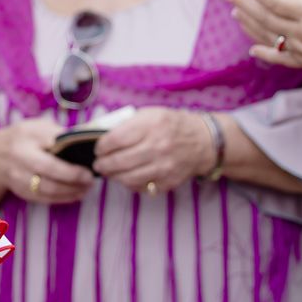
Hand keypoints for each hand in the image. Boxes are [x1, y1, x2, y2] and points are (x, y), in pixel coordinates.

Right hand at [0, 117, 94, 204]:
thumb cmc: (22, 138)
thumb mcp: (37, 127)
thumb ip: (58, 133)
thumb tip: (84, 144)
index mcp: (26, 136)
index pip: (52, 146)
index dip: (71, 156)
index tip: (89, 162)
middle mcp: (20, 157)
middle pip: (49, 171)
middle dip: (73, 177)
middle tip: (89, 178)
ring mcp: (18, 177)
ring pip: (47, 189)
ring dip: (71, 191)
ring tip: (86, 187)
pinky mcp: (21, 192)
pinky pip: (44, 198)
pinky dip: (63, 198)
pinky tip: (76, 194)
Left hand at [92, 107, 214, 193]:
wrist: (202, 141)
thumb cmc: (170, 125)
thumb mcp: (150, 114)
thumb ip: (127, 124)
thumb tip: (101, 136)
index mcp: (150, 125)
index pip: (115, 140)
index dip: (102, 147)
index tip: (98, 149)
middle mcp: (157, 146)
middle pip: (118, 161)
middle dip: (103, 164)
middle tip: (99, 164)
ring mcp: (163, 166)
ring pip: (127, 178)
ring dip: (113, 176)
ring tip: (109, 172)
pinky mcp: (168, 181)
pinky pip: (141, 187)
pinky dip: (130, 183)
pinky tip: (127, 176)